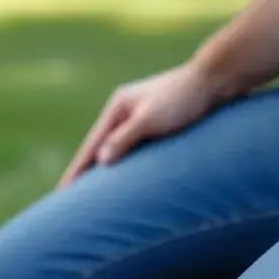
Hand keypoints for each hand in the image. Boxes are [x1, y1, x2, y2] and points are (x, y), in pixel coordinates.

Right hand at [58, 62, 218, 186]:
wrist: (216, 81)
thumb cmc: (183, 98)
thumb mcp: (151, 118)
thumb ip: (125, 138)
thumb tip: (100, 161)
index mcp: (117, 108)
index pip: (91, 145)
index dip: (76, 169)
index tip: (62, 190)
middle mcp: (124, 113)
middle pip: (100, 148)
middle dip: (85, 171)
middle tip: (69, 197)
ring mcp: (141, 120)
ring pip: (118, 150)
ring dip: (105, 170)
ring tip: (93, 194)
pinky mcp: (159, 127)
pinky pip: (135, 151)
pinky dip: (126, 166)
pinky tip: (126, 179)